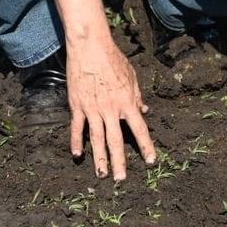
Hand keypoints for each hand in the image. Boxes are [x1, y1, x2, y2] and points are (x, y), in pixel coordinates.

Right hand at [64, 36, 155, 180]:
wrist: (90, 47)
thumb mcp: (131, 76)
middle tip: (120, 179)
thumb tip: (144, 110)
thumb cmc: (113, 59)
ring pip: (97, 138)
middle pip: (116, 140)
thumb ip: (137, 96)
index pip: (139, 129)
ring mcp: (93, 108)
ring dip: (100, 158)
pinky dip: (76, 141)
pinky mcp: (77, 105)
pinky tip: (77, 154)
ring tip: (102, 174)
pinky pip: (77, 127)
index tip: (150, 161)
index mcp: (127, 102)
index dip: (146, 146)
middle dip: (120, 161)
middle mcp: (111, 109)